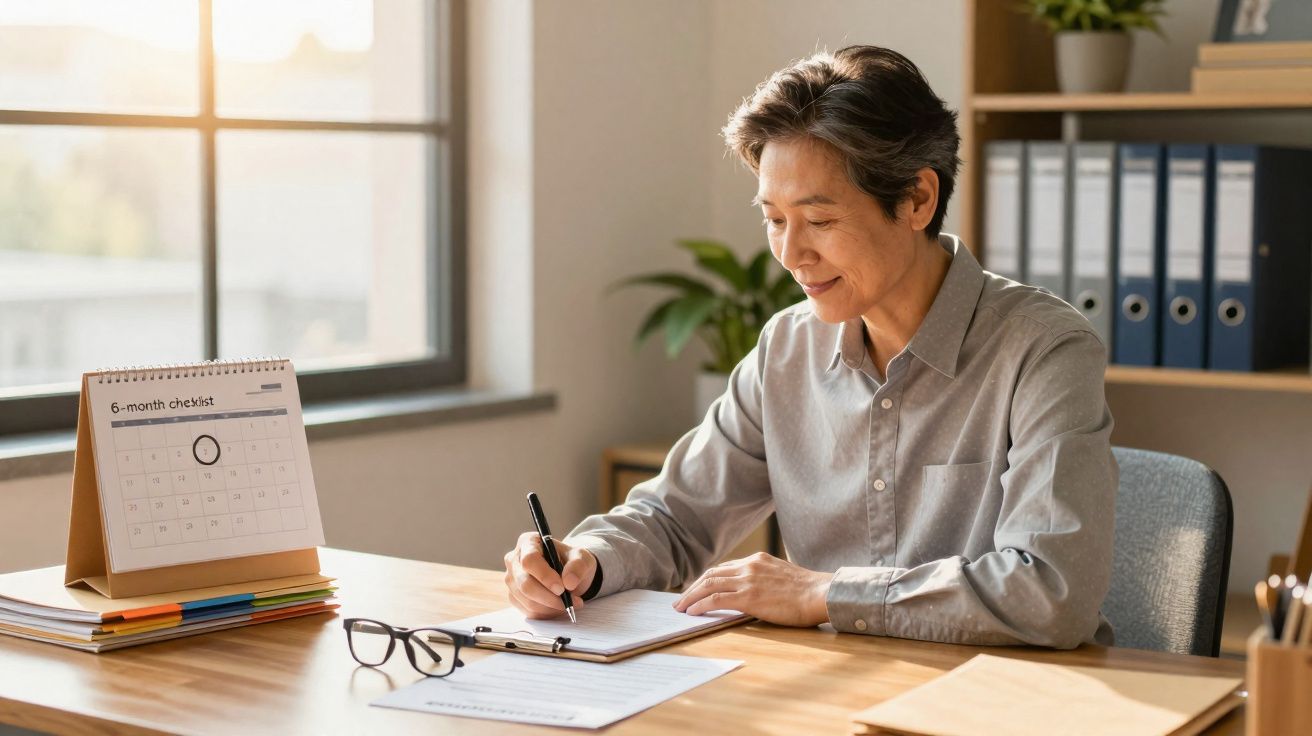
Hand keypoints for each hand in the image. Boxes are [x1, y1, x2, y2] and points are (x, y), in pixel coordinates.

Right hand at [503, 532, 596, 618]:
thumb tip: (569, 582)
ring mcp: (512, 579)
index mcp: (528, 542)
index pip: (530, 560)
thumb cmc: (571, 561)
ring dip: (550, 607)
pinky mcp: (514, 596)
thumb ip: (578, 566)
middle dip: (549, 597)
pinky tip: (558, 607)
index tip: (562, 588)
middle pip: (525, 583)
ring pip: (527, 600)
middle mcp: (514, 560)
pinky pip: (528, 610)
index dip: (544, 576)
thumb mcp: (582, 557)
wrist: (568, 574)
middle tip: (569, 602)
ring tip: (569, 604)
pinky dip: (546, 613)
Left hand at [673, 552, 832, 626]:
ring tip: (681, 608)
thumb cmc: (808, 591)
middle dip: (693, 588)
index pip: (724, 568)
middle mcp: (749, 566)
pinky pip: (717, 599)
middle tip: (681, 600)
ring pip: (709, 585)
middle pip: (711, 574)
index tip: (697, 589)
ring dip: (691, 597)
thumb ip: (766, 580)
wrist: (821, 593)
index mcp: (757, 560)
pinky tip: (693, 612)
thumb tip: (755, 593)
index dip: (707, 579)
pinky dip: (701, 605)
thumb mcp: (783, 577)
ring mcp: (748, 580)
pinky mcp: (749, 596)